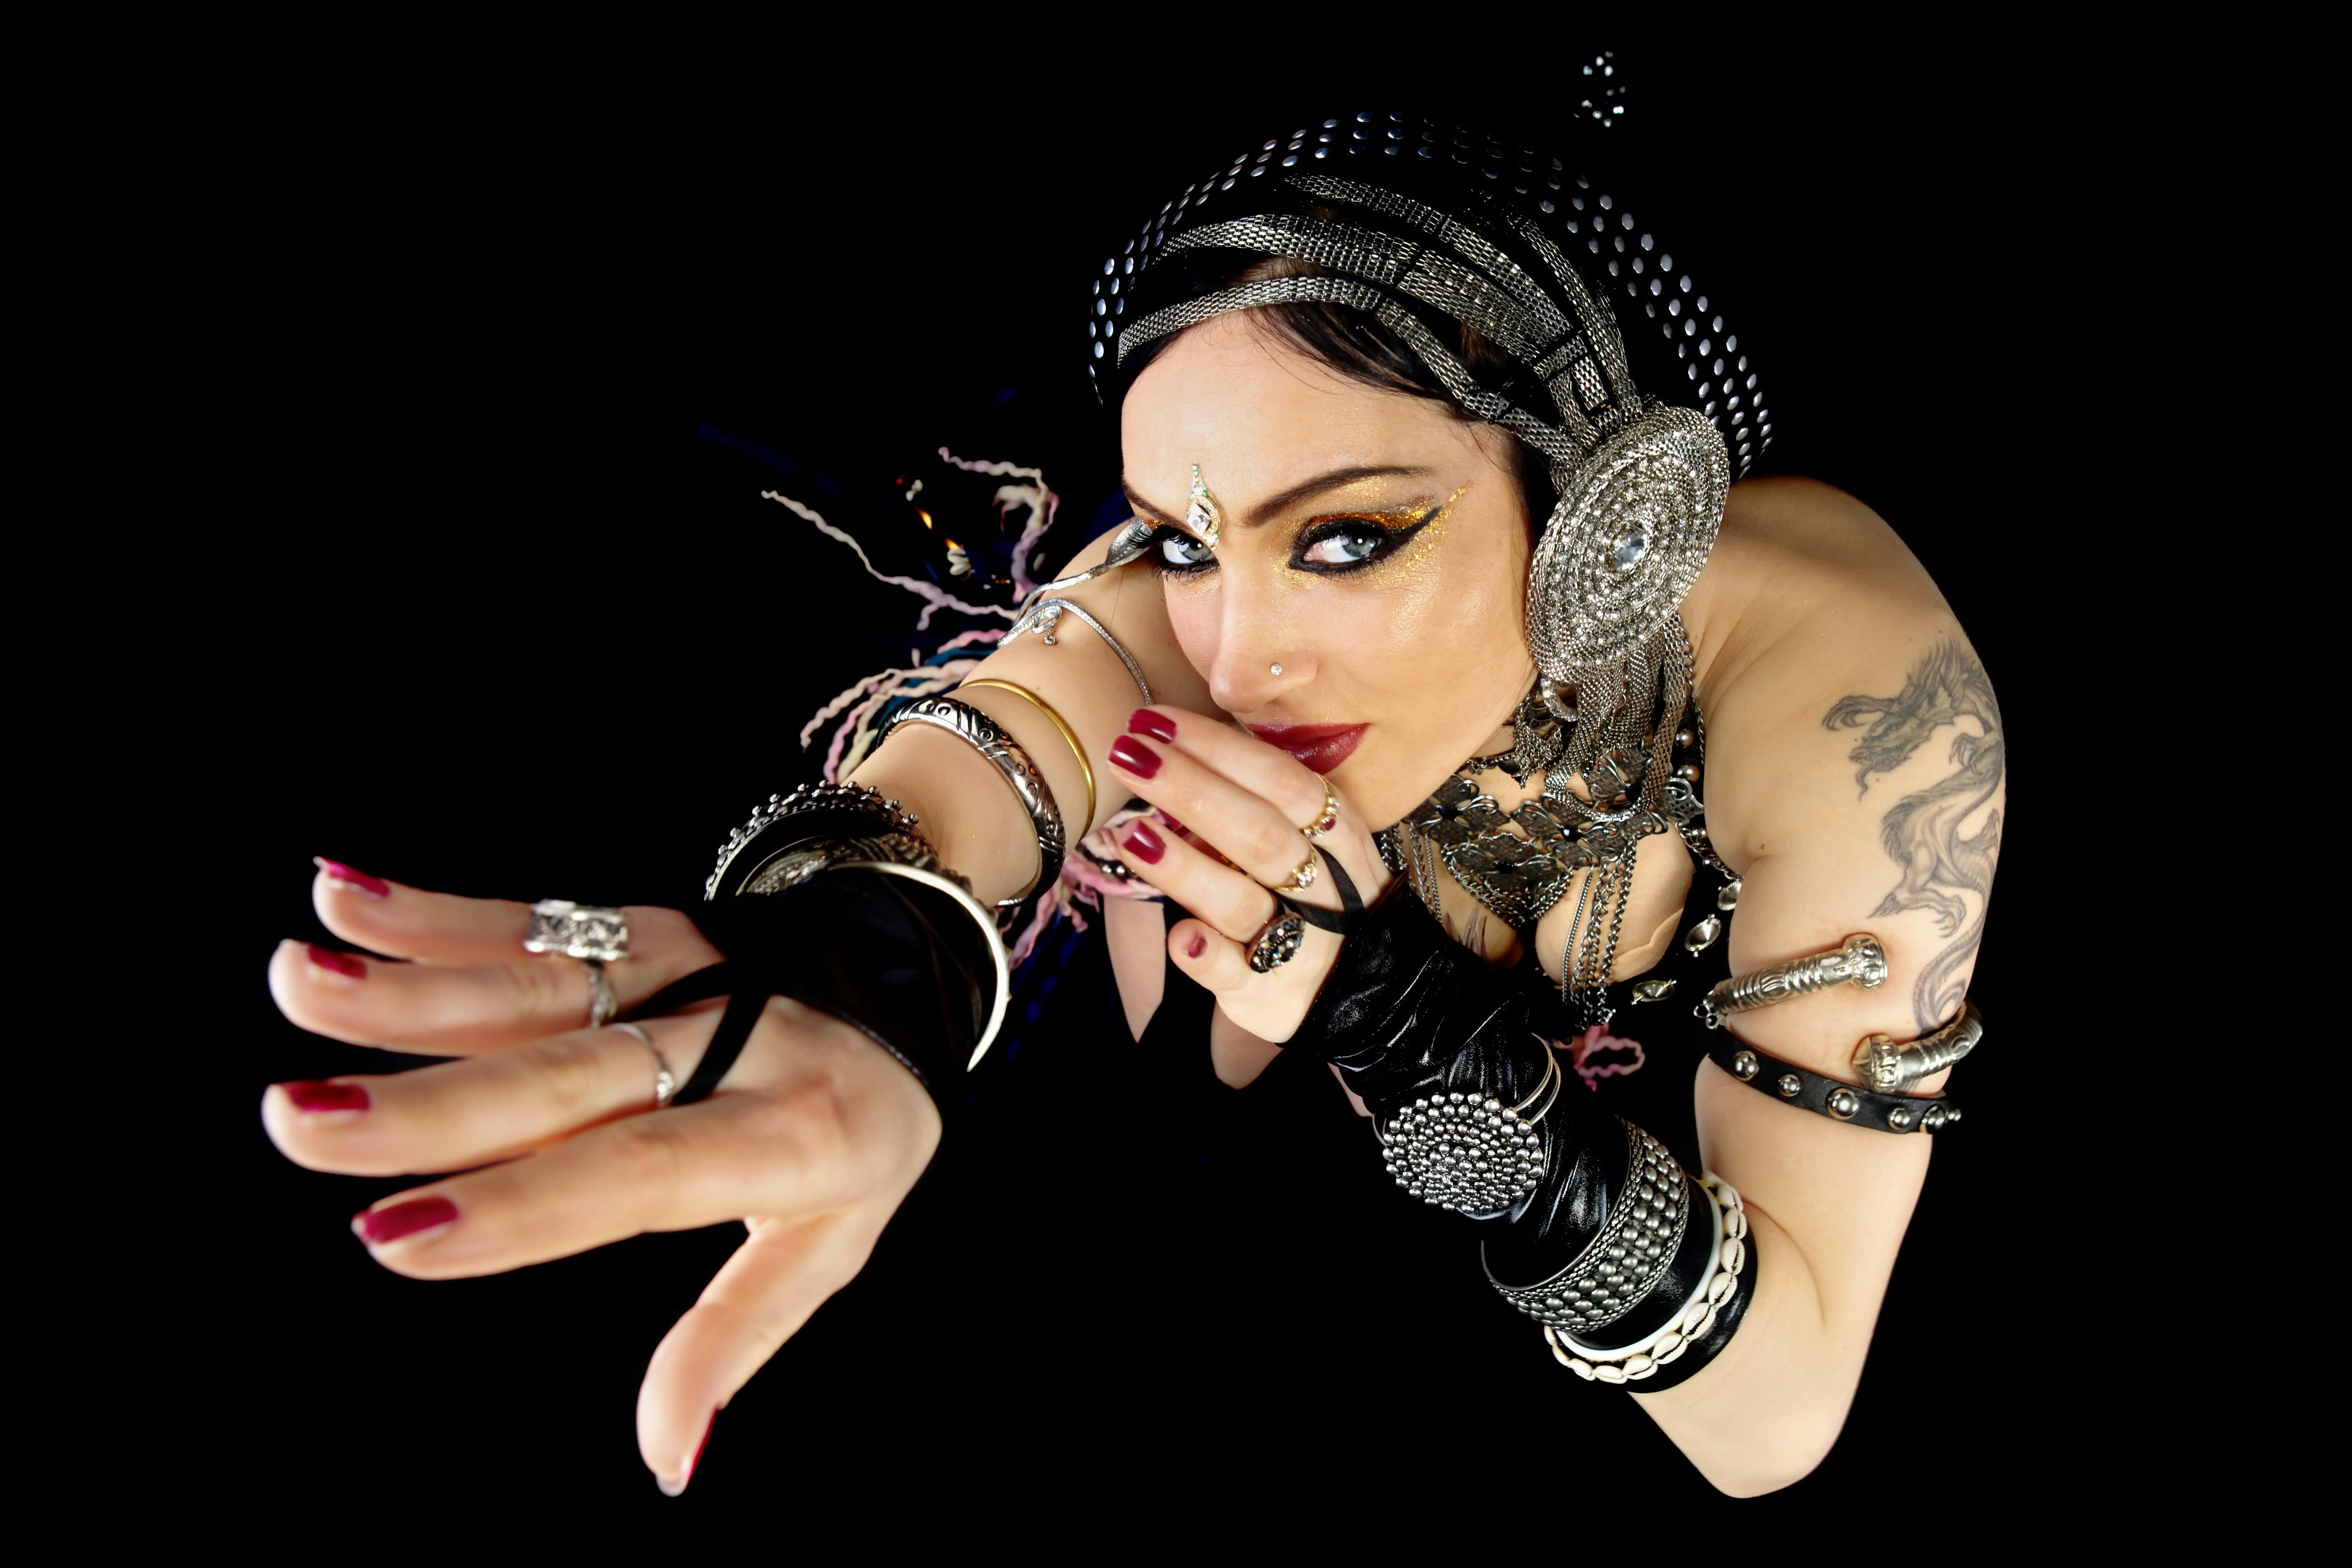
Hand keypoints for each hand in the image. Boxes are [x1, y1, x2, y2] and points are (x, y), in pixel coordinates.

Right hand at [262, 863, 940, 1494]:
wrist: (917, 978)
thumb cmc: (859, 1138)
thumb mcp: (831, 1244)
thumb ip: (737, 1338)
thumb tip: (669, 1458)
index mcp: (785, 1134)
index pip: (636, 1174)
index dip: (520, 1206)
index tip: (394, 1232)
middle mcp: (724, 1041)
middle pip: (560, 1077)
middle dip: (424, 1104)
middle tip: (300, 1121)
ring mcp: (677, 973)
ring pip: (533, 984)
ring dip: (407, 985)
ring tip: (297, 981)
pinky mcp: (642, 927)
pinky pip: (534, 922)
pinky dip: (433, 913)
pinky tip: (339, 896)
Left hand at [1103, 707, 1391, 1042]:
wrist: (1369, 994)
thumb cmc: (1318, 901)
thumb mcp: (1311, 844)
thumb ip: (1255, 808)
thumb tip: (1175, 765)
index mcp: (1336, 835)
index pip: (1280, 780)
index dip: (1219, 748)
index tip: (1156, 720)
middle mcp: (1325, 887)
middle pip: (1260, 833)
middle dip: (1191, 789)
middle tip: (1129, 755)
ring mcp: (1300, 945)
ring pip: (1243, 901)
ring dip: (1186, 867)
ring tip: (1132, 833)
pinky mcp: (1271, 997)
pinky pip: (1238, 975)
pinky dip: (1209, 956)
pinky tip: (1180, 937)